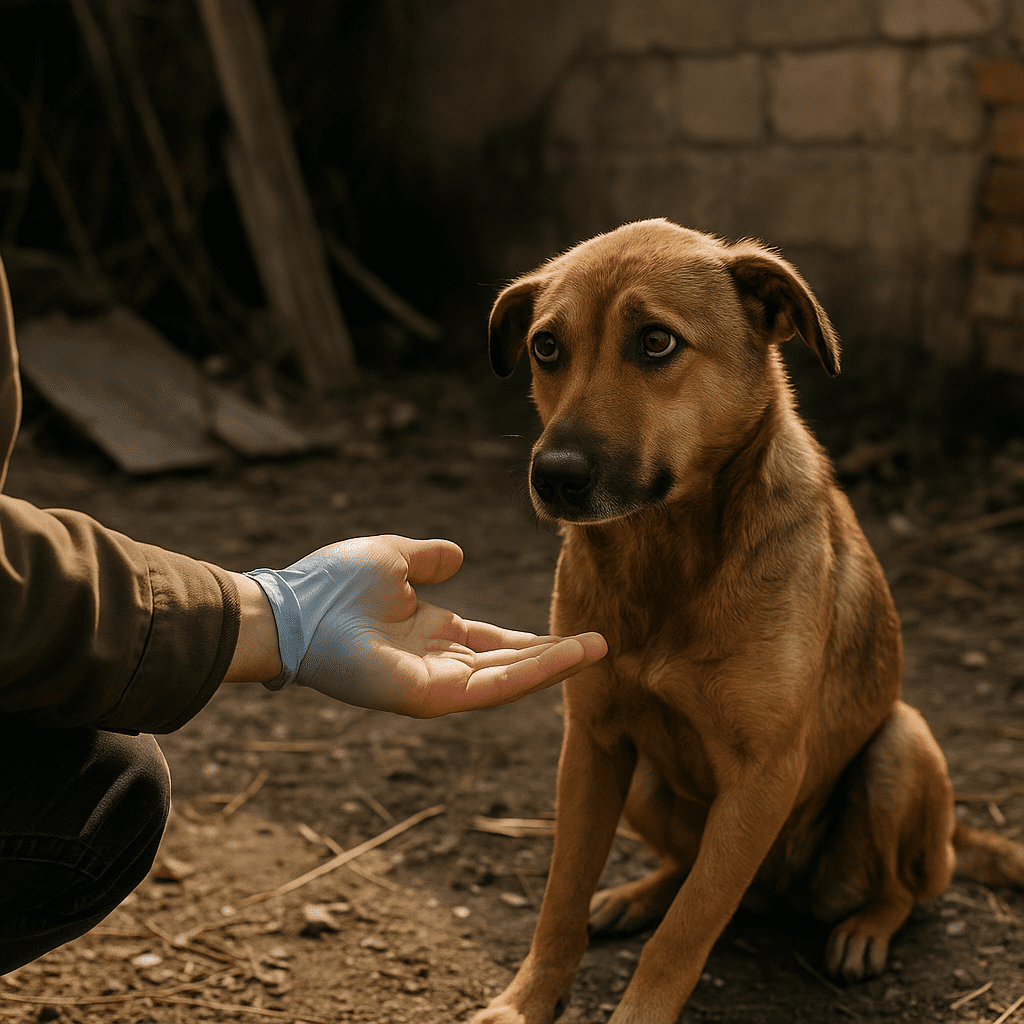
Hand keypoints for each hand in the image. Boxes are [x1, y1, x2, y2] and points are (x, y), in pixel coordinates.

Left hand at [237, 535, 605, 716]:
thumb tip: (458, 556)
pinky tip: (562, 659)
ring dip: (552, 667)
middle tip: (599, 646)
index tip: (572, 633)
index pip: (494, 643)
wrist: (292, 609)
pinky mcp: (428, 697)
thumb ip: (426, 557)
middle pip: (509, 665)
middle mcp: (438, 662)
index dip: (533, 640)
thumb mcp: (393, 558)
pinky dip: (529, 675)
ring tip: (595, 651)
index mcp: (432, 632)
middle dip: (554, 657)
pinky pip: (488, 688)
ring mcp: (434, 684)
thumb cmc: (331, 583)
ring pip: (507, 680)